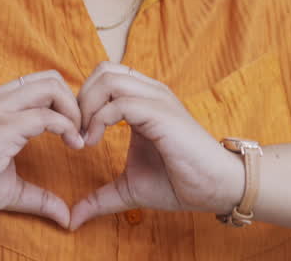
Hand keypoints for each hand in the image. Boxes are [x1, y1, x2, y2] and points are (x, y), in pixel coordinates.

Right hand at [0, 70, 84, 228]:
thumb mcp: (12, 187)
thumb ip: (40, 197)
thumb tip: (66, 218)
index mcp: (0, 103)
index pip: (42, 83)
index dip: (64, 103)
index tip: (74, 132)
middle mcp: (1, 98)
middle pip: (52, 78)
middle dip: (74, 103)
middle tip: (81, 132)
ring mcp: (1, 108)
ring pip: (52, 87)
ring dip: (74, 111)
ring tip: (78, 138)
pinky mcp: (4, 125)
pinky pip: (47, 115)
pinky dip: (67, 127)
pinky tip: (73, 145)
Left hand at [69, 62, 244, 229]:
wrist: (216, 188)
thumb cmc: (179, 182)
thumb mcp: (129, 187)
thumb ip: (100, 196)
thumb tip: (74, 219)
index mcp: (143, 100)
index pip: (104, 77)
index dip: (83, 100)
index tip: (76, 134)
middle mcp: (150, 92)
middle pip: (103, 70)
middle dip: (81, 99)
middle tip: (77, 132)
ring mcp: (157, 99)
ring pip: (108, 79)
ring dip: (87, 107)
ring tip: (85, 138)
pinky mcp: (161, 114)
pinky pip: (120, 103)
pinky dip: (99, 120)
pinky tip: (95, 143)